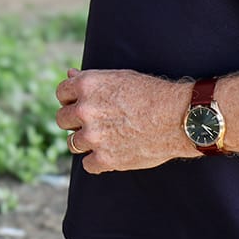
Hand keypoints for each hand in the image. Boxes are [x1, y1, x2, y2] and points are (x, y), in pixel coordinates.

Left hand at [55, 68, 198, 172]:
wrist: (177, 117)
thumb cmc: (152, 93)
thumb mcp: (120, 77)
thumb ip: (90, 78)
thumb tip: (70, 73)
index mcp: (86, 85)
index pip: (62, 93)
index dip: (71, 99)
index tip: (82, 104)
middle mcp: (85, 110)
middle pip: (62, 119)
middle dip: (75, 121)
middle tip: (94, 123)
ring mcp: (93, 136)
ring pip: (72, 143)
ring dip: (85, 142)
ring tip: (105, 138)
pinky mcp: (104, 159)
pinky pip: (88, 164)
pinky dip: (98, 162)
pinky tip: (112, 153)